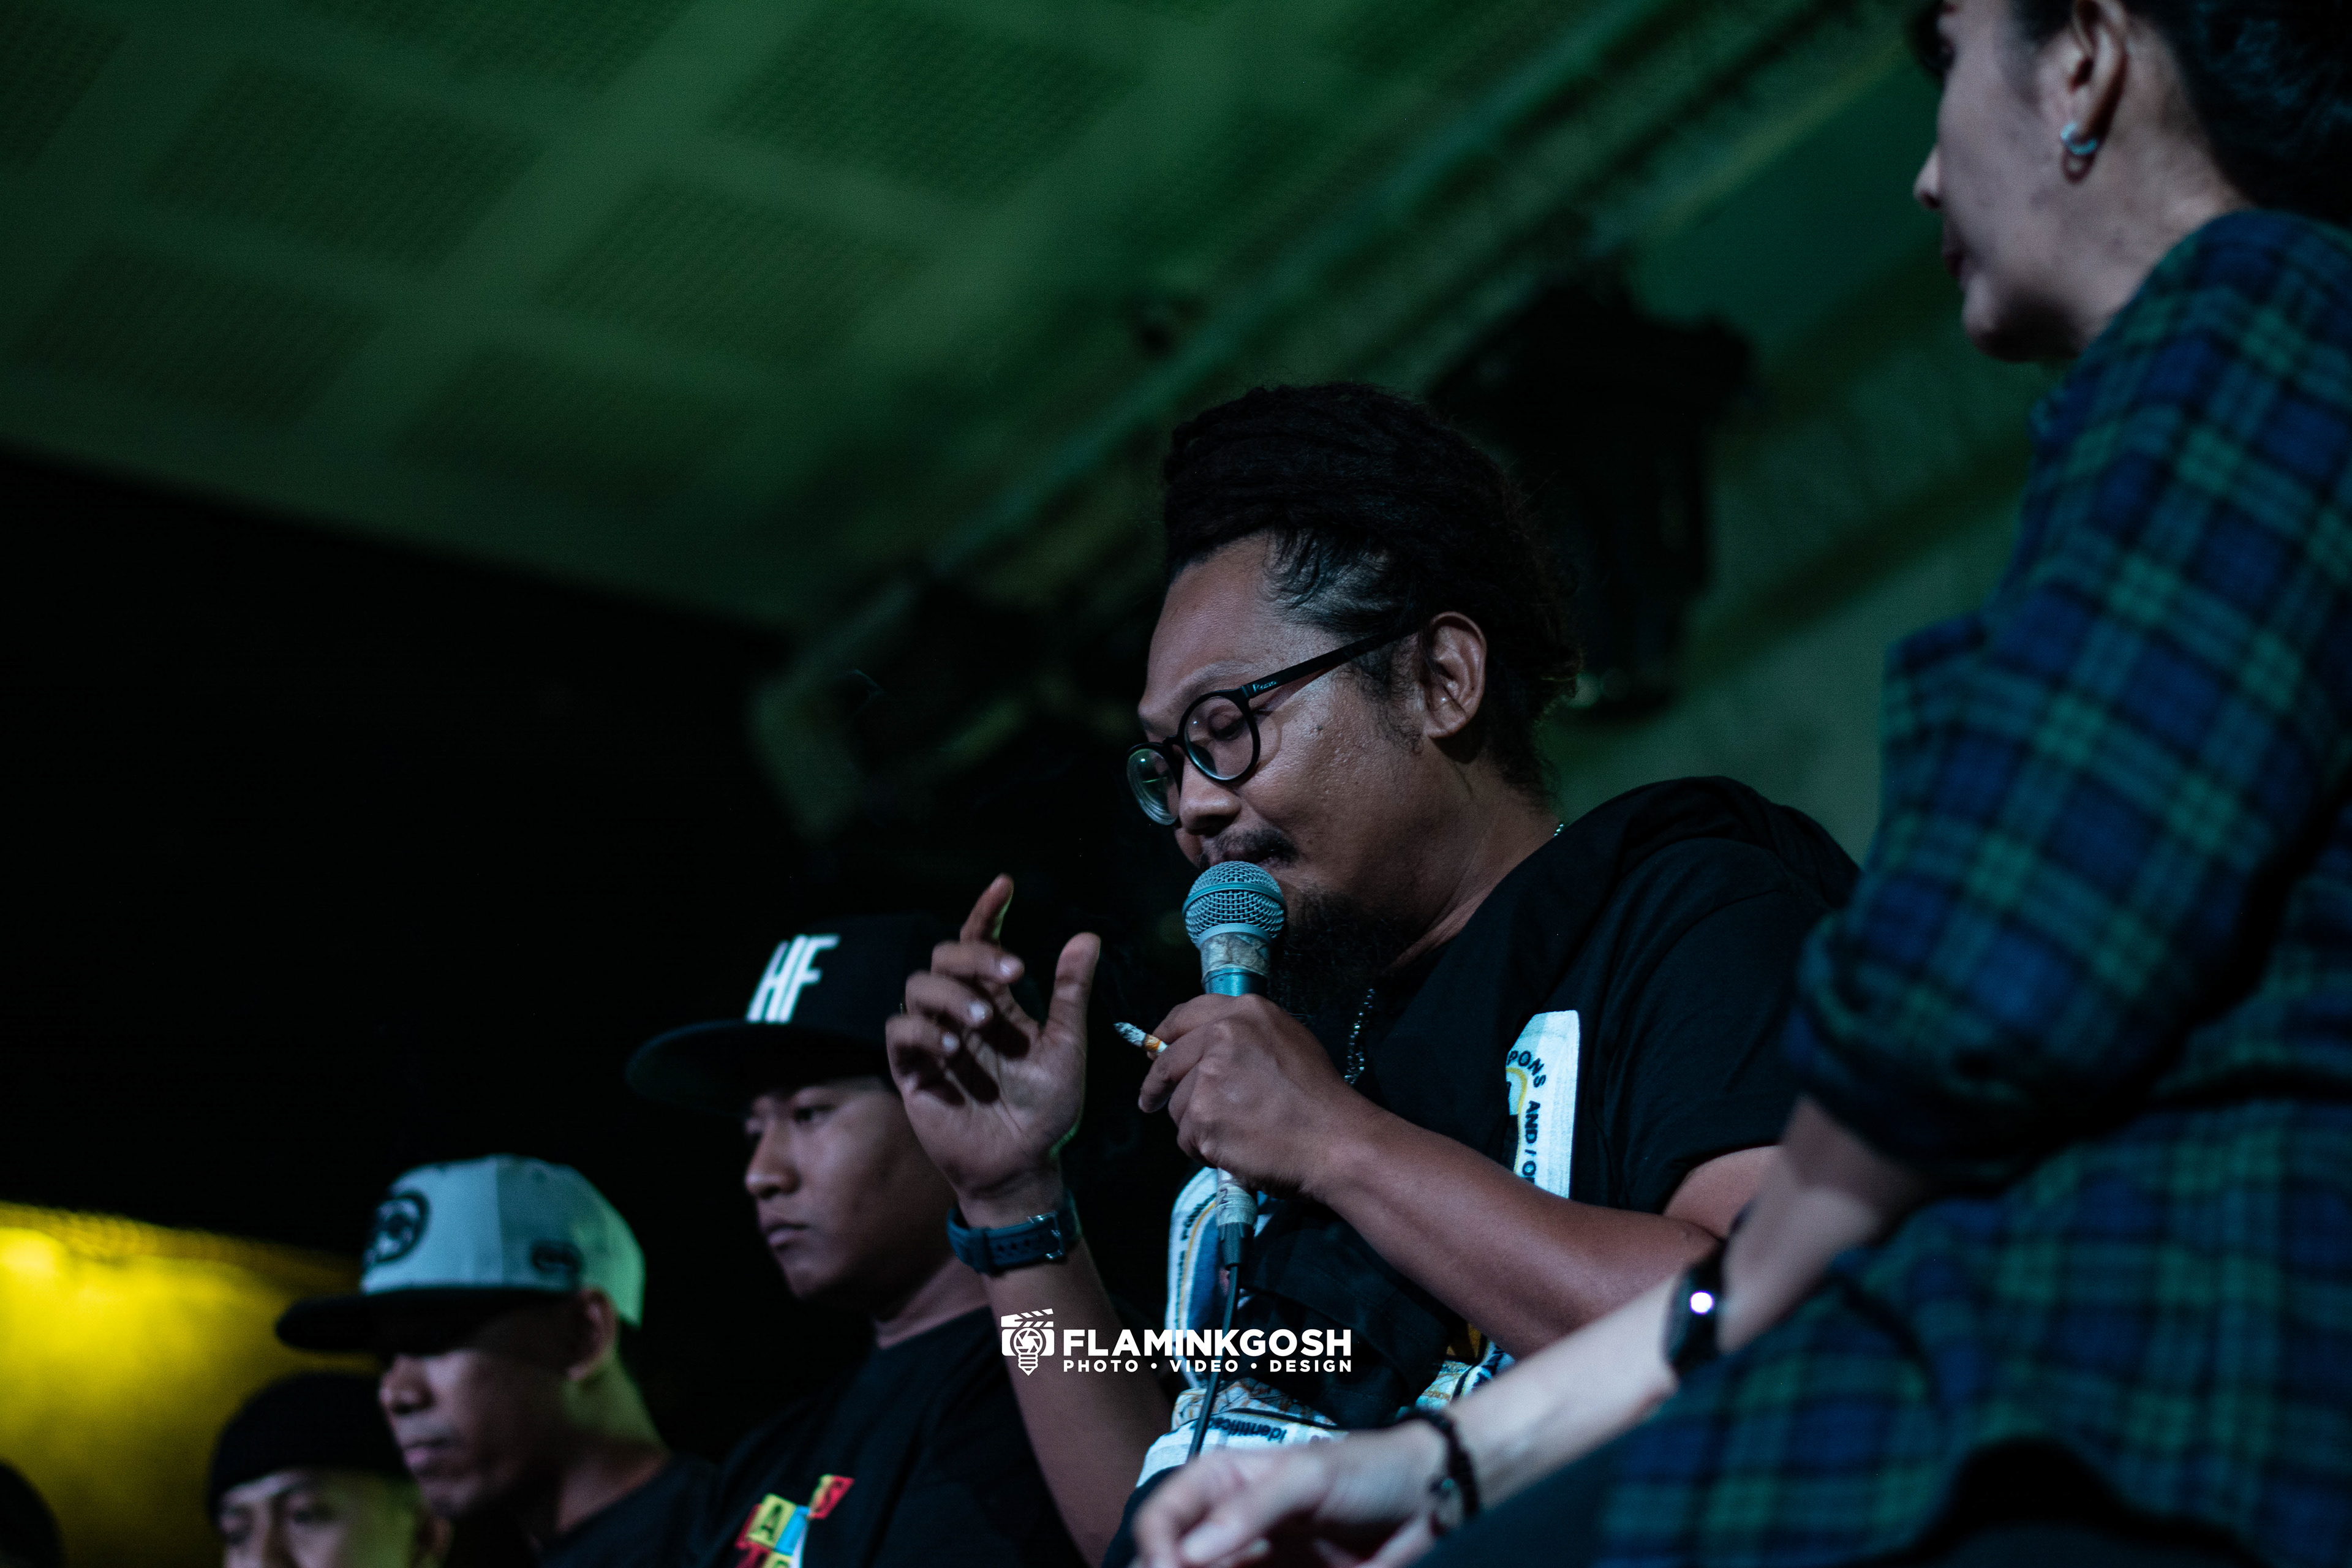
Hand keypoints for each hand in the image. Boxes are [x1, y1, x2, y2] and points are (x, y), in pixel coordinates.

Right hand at [887, 876, 1098, 1223]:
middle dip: (975, 955)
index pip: (980, 944)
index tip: (1005, 885)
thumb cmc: (1047, 1111)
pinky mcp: (912, 1073)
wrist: (1024, 1167)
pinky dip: (925, 1032)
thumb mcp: (1066, 1047)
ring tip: (982, 1022)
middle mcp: (960, 1014)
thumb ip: (1070, 994)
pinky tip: (955, 1048)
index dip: (987, 913)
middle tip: (1014, 973)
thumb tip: (1086, 936)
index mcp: (997, 1004)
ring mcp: (933, 1042)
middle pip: (945, 957)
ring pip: (917, 988)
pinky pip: (900, 1033)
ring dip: (950, 995)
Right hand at [1132, 1424, 1445, 1567]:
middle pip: (1175, 1562)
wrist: (1430, 1499)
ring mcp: (1254, 1562)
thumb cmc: (1368, 1468)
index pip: (1164, 1517)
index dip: (1155, 1550)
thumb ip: (1249, 1508)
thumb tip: (1190, 1552)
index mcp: (1221, 1482)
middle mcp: (1227, 1526)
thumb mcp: (1307, 1476)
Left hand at [1139, 993, 1373, 1198]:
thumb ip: (1243, 1036)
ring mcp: (1210, 1077)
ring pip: (1177, 1105)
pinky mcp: (1204, 1118)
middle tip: (1152, 1101)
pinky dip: (1204, 1150)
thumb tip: (1199, 1048)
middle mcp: (1223, 1036)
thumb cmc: (1319, 1099)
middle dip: (1159, 1085)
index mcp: (1246, 1013)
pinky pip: (1187, 1138)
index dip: (1166, 1035)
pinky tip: (1235, 1149)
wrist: (1337, 1143)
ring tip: (1235, 1133)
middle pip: (1169, 1062)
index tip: (1154, 1049)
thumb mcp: (1288, 1042)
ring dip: (1196, 1124)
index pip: (1186, 1015)